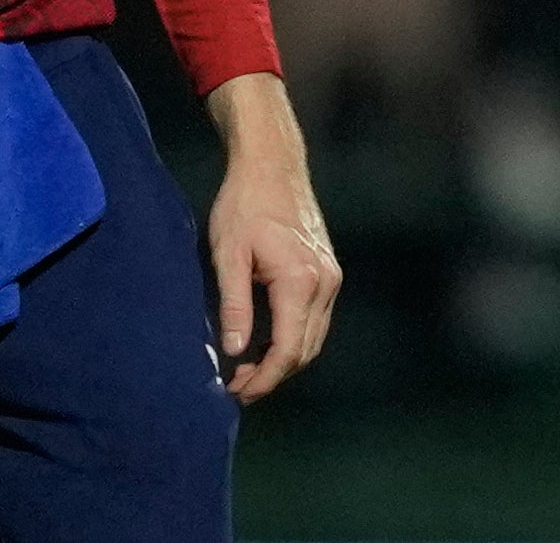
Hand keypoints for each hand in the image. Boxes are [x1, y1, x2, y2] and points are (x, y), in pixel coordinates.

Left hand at [205, 73, 340, 402]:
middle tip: (235, 387)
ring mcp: (331, 277)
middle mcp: (325, 283)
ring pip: (313, 338)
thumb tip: (235, 352)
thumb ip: (234, 305)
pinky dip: (293, 339)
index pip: (288, 351)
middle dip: (272, 376)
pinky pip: (314, 320)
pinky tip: (264, 341)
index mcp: (300, 281)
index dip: (263, 380)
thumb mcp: (228, 255)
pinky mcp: (328, 271)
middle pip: (305, 351)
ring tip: (245, 370)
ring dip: (283, 360)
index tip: (235, 393)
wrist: (272, 166)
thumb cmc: (244, 206)